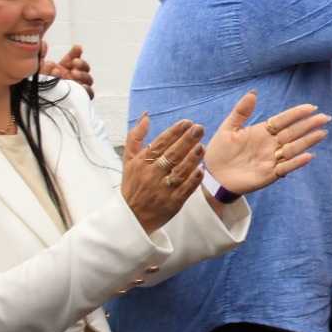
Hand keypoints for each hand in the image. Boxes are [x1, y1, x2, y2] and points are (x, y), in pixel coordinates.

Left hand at [40, 42, 94, 97]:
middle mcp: (73, 76)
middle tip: (74, 63)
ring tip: (74, 73)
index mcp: (65, 67)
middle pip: (84, 67)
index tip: (77, 47)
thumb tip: (43, 42)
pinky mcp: (79, 97)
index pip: (74, 57)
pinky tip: (82, 86)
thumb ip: (40, 56)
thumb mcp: (38, 68)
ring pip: (88, 79)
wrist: (37, 102)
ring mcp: (77, 87)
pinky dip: (87, 89)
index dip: (76, 52)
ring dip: (83, 75)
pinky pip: (89, 93)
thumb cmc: (39, 83)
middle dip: (82, 63)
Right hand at [121, 116, 205, 233]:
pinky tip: (201, 171)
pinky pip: (183, 191)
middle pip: (170, 155)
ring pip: (178, 172)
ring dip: (191, 159)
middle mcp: (151, 175)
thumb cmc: (133, 184)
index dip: (174, 133)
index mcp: (141, 162)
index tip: (187, 123)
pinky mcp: (171, 204)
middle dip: (186, 141)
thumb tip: (146, 115)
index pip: (159, 144)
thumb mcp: (128, 160)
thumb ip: (136, 137)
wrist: (132, 217)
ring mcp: (161, 190)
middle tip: (199, 129)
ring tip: (202, 146)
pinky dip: (192, 181)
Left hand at [203, 92, 331, 195]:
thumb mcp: (228, 128)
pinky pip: (286, 167)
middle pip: (293, 133)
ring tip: (322, 133)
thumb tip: (253, 92)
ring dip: (308, 141)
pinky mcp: (269, 174)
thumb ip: (241, 112)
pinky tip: (308, 156)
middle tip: (325, 118)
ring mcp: (271, 159)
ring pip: (293, 148)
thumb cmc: (220, 151)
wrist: (213, 175)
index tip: (311, 107)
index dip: (296, 114)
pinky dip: (297, 162)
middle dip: (309, 125)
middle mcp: (270, 144)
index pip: (283, 120)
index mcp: (262, 131)